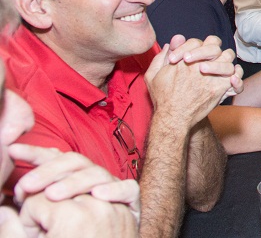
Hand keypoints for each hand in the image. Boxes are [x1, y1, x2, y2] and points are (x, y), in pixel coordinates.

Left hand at [5, 144, 139, 237]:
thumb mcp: (41, 226)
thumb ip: (24, 215)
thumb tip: (3, 208)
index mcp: (71, 183)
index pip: (55, 159)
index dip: (35, 154)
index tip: (13, 151)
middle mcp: (92, 182)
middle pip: (75, 162)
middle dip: (49, 170)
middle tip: (27, 185)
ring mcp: (112, 191)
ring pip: (98, 173)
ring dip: (74, 181)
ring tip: (53, 195)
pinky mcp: (130, 205)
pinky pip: (128, 189)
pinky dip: (115, 189)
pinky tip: (99, 194)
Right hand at [144, 40, 237, 126]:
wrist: (173, 118)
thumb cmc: (163, 97)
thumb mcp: (153, 75)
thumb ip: (161, 57)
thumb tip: (173, 42)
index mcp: (184, 60)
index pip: (197, 42)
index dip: (194, 47)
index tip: (188, 58)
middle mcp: (199, 65)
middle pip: (215, 46)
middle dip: (212, 49)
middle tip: (207, 59)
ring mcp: (211, 76)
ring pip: (228, 58)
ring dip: (225, 61)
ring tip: (218, 69)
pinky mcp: (219, 88)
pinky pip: (235, 78)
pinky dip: (236, 77)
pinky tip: (230, 79)